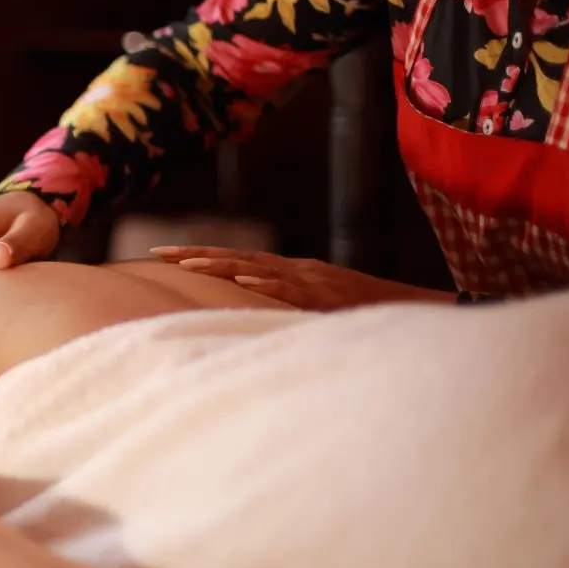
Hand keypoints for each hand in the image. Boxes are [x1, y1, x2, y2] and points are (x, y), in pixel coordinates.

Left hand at [151, 246, 455, 310]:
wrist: (412, 310)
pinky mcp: (326, 295)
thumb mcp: (314, 308)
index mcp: (288, 272)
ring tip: (186, 263)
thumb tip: (250, 310)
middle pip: (236, 257)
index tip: (162, 255)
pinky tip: (243, 279)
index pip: (234, 260)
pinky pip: (293, 288)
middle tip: (156, 253)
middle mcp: (294, 269)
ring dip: (220, 263)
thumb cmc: (360, 314)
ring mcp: (310, 279)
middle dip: (194, 255)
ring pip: (256, 267)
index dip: (199, 256)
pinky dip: (267, 282)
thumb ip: (284, 306)